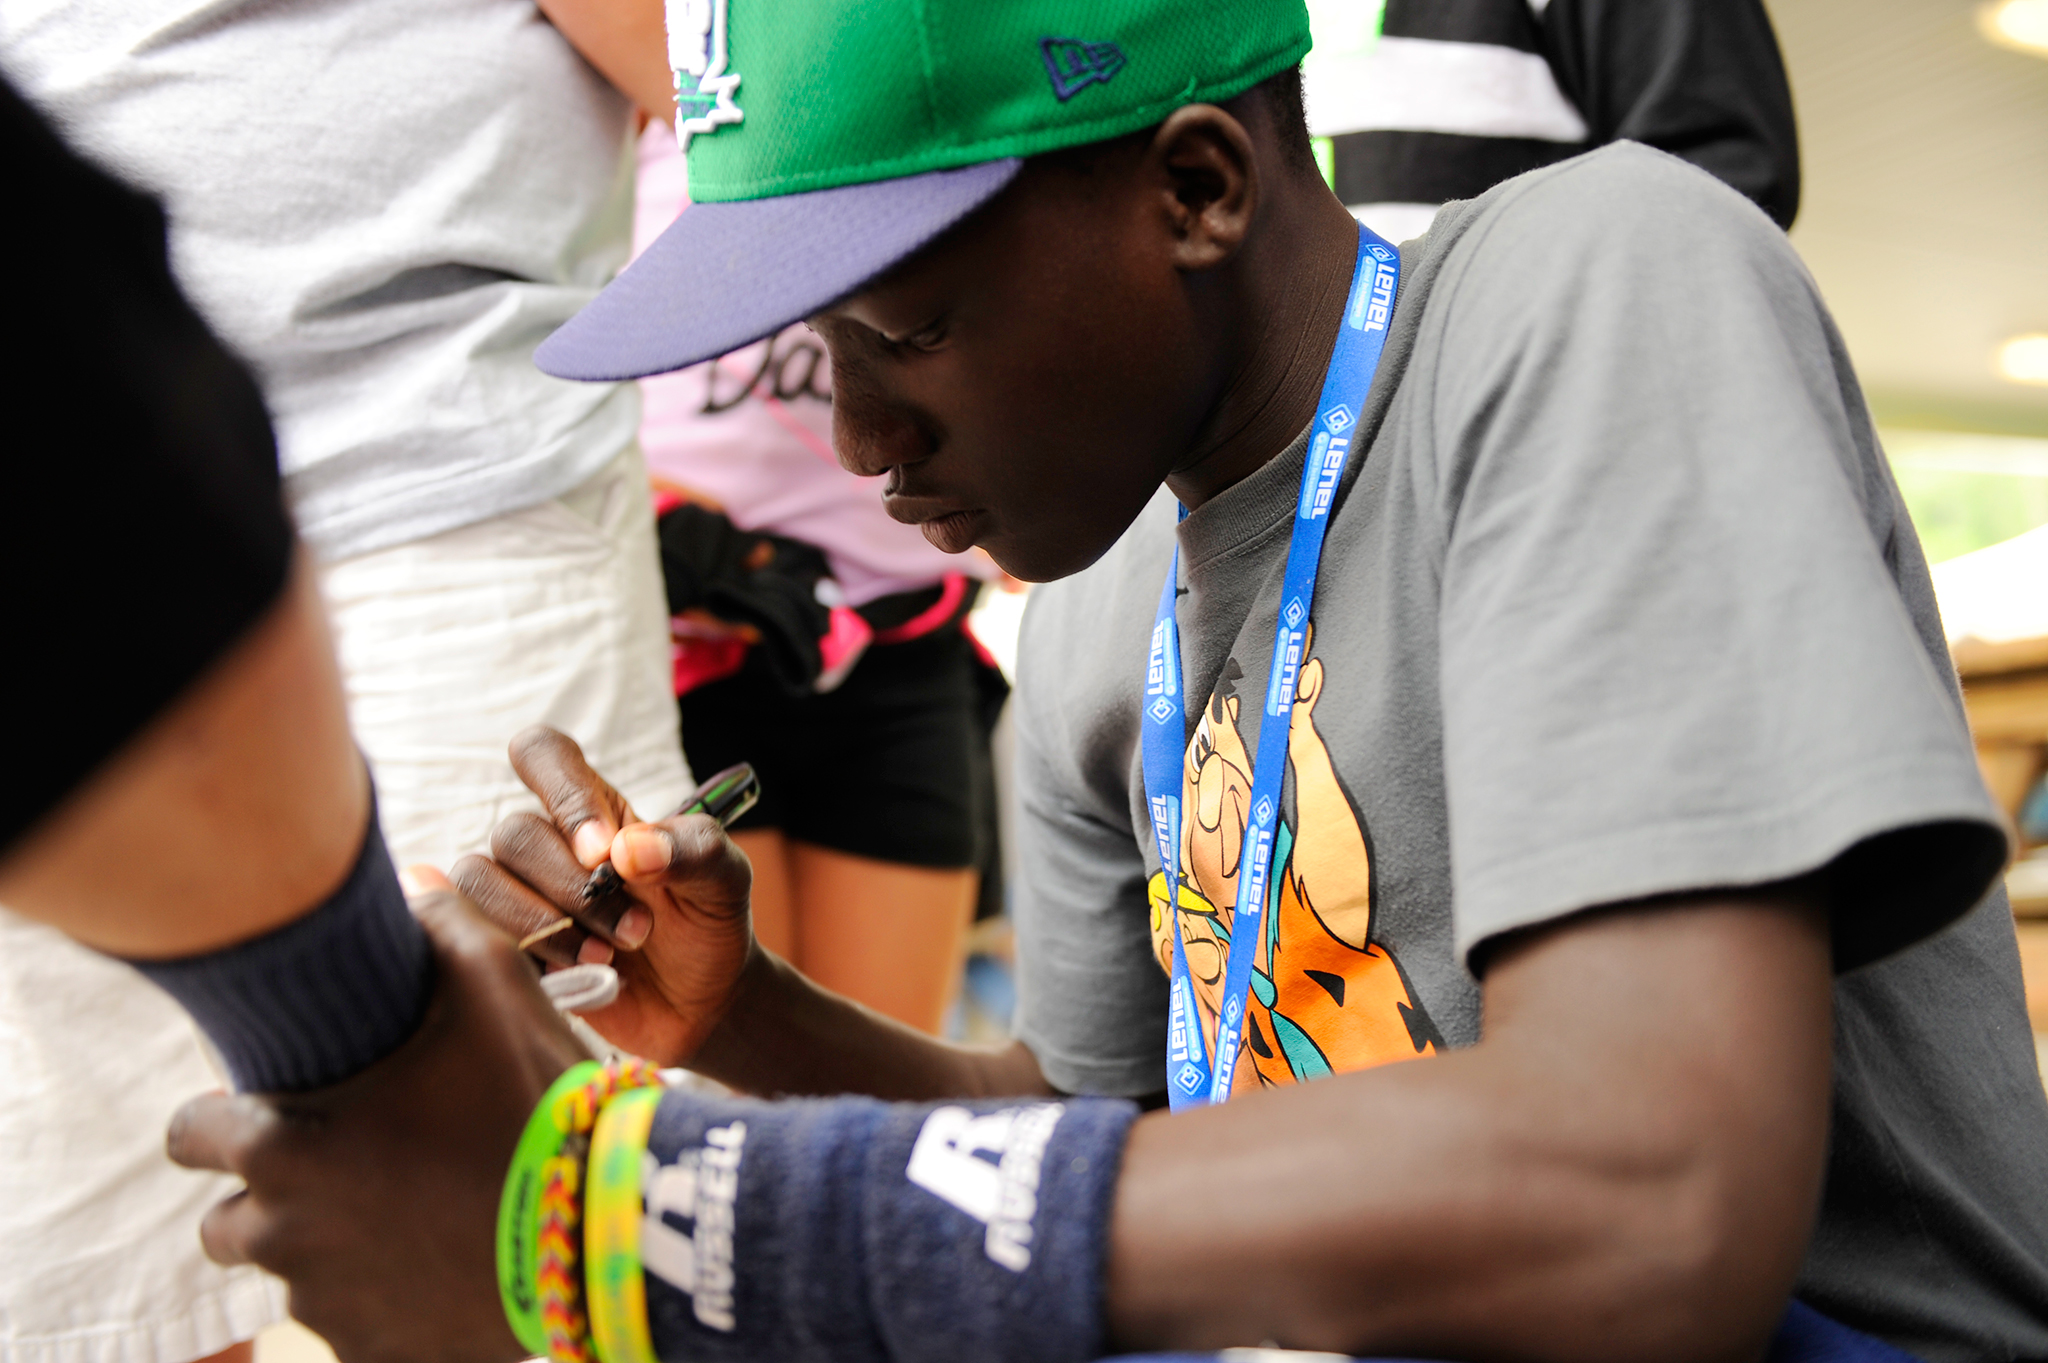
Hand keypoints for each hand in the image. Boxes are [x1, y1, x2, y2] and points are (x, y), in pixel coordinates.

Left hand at [167, 877, 587, 1362]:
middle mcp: (285, 1235)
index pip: (188, 1137)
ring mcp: (329, 1307)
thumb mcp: (494, 987)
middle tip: (355, 1165)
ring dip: (336, 1246)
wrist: (606, 1224)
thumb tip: (410, 889)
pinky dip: (387, 1301)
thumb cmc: (534, 1101)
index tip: (270, 1110)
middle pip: (232, 1220)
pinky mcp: (378, 1355)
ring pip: (299, 1274)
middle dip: (278, 1193)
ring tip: (415, 1213)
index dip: (224, 1117)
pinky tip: (444, 1263)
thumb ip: (439, 927)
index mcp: (283, 1147)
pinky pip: (357, 1327)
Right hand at [450, 726, 756, 1066]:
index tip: (602, 852)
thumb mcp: (725, 879)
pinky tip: (577, 975)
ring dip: (545, 926)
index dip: (562, 796)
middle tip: (636, 931)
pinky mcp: (507, 945)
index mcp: (596, 809)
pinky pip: (474, 936)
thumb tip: (626, 848)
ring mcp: (520, 893)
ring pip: (479, 883)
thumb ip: (692, 849)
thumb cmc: (707, 923)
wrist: (702, 1000)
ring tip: (605, 956)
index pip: (542, 755)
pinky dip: (528, 958)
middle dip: (575, 890)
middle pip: (515, 834)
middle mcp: (547, 843)